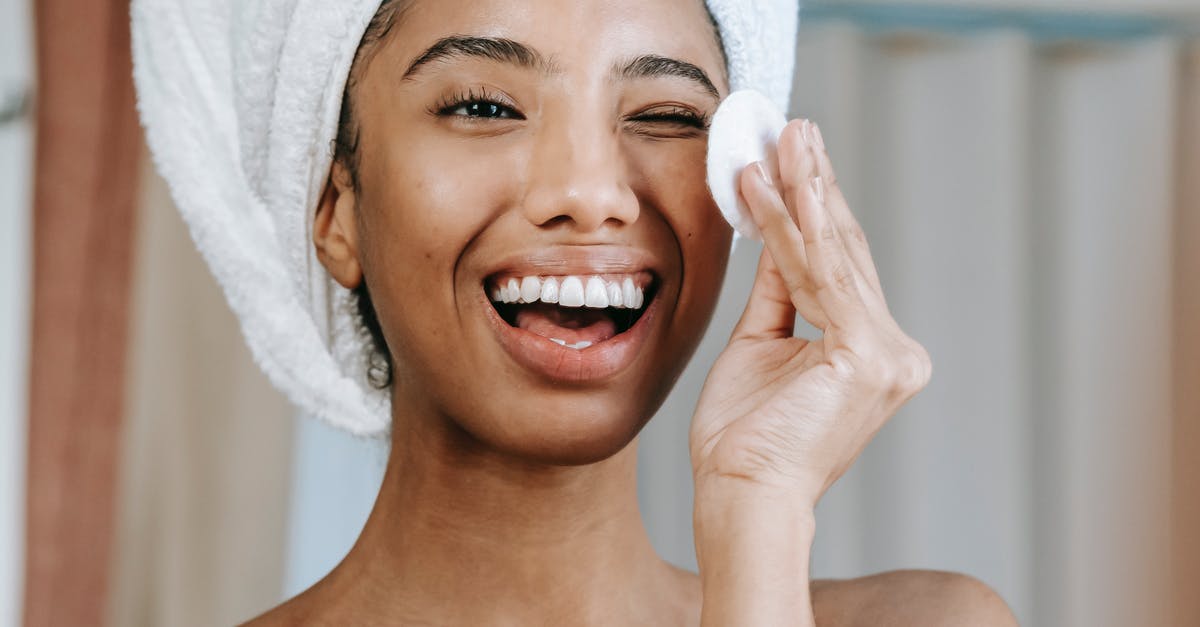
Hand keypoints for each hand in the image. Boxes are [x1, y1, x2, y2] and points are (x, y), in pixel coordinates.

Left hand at [690, 119, 931, 506]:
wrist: (741, 494)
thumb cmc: (745, 436)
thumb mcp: (761, 344)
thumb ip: (780, 289)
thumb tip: (778, 231)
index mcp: (873, 353)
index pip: (841, 267)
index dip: (814, 210)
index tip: (792, 158)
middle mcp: (895, 352)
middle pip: (847, 252)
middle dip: (815, 184)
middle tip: (795, 127)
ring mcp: (890, 355)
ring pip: (834, 255)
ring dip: (804, 189)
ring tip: (783, 138)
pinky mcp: (869, 356)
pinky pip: (821, 275)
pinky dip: (791, 225)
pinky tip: (770, 182)